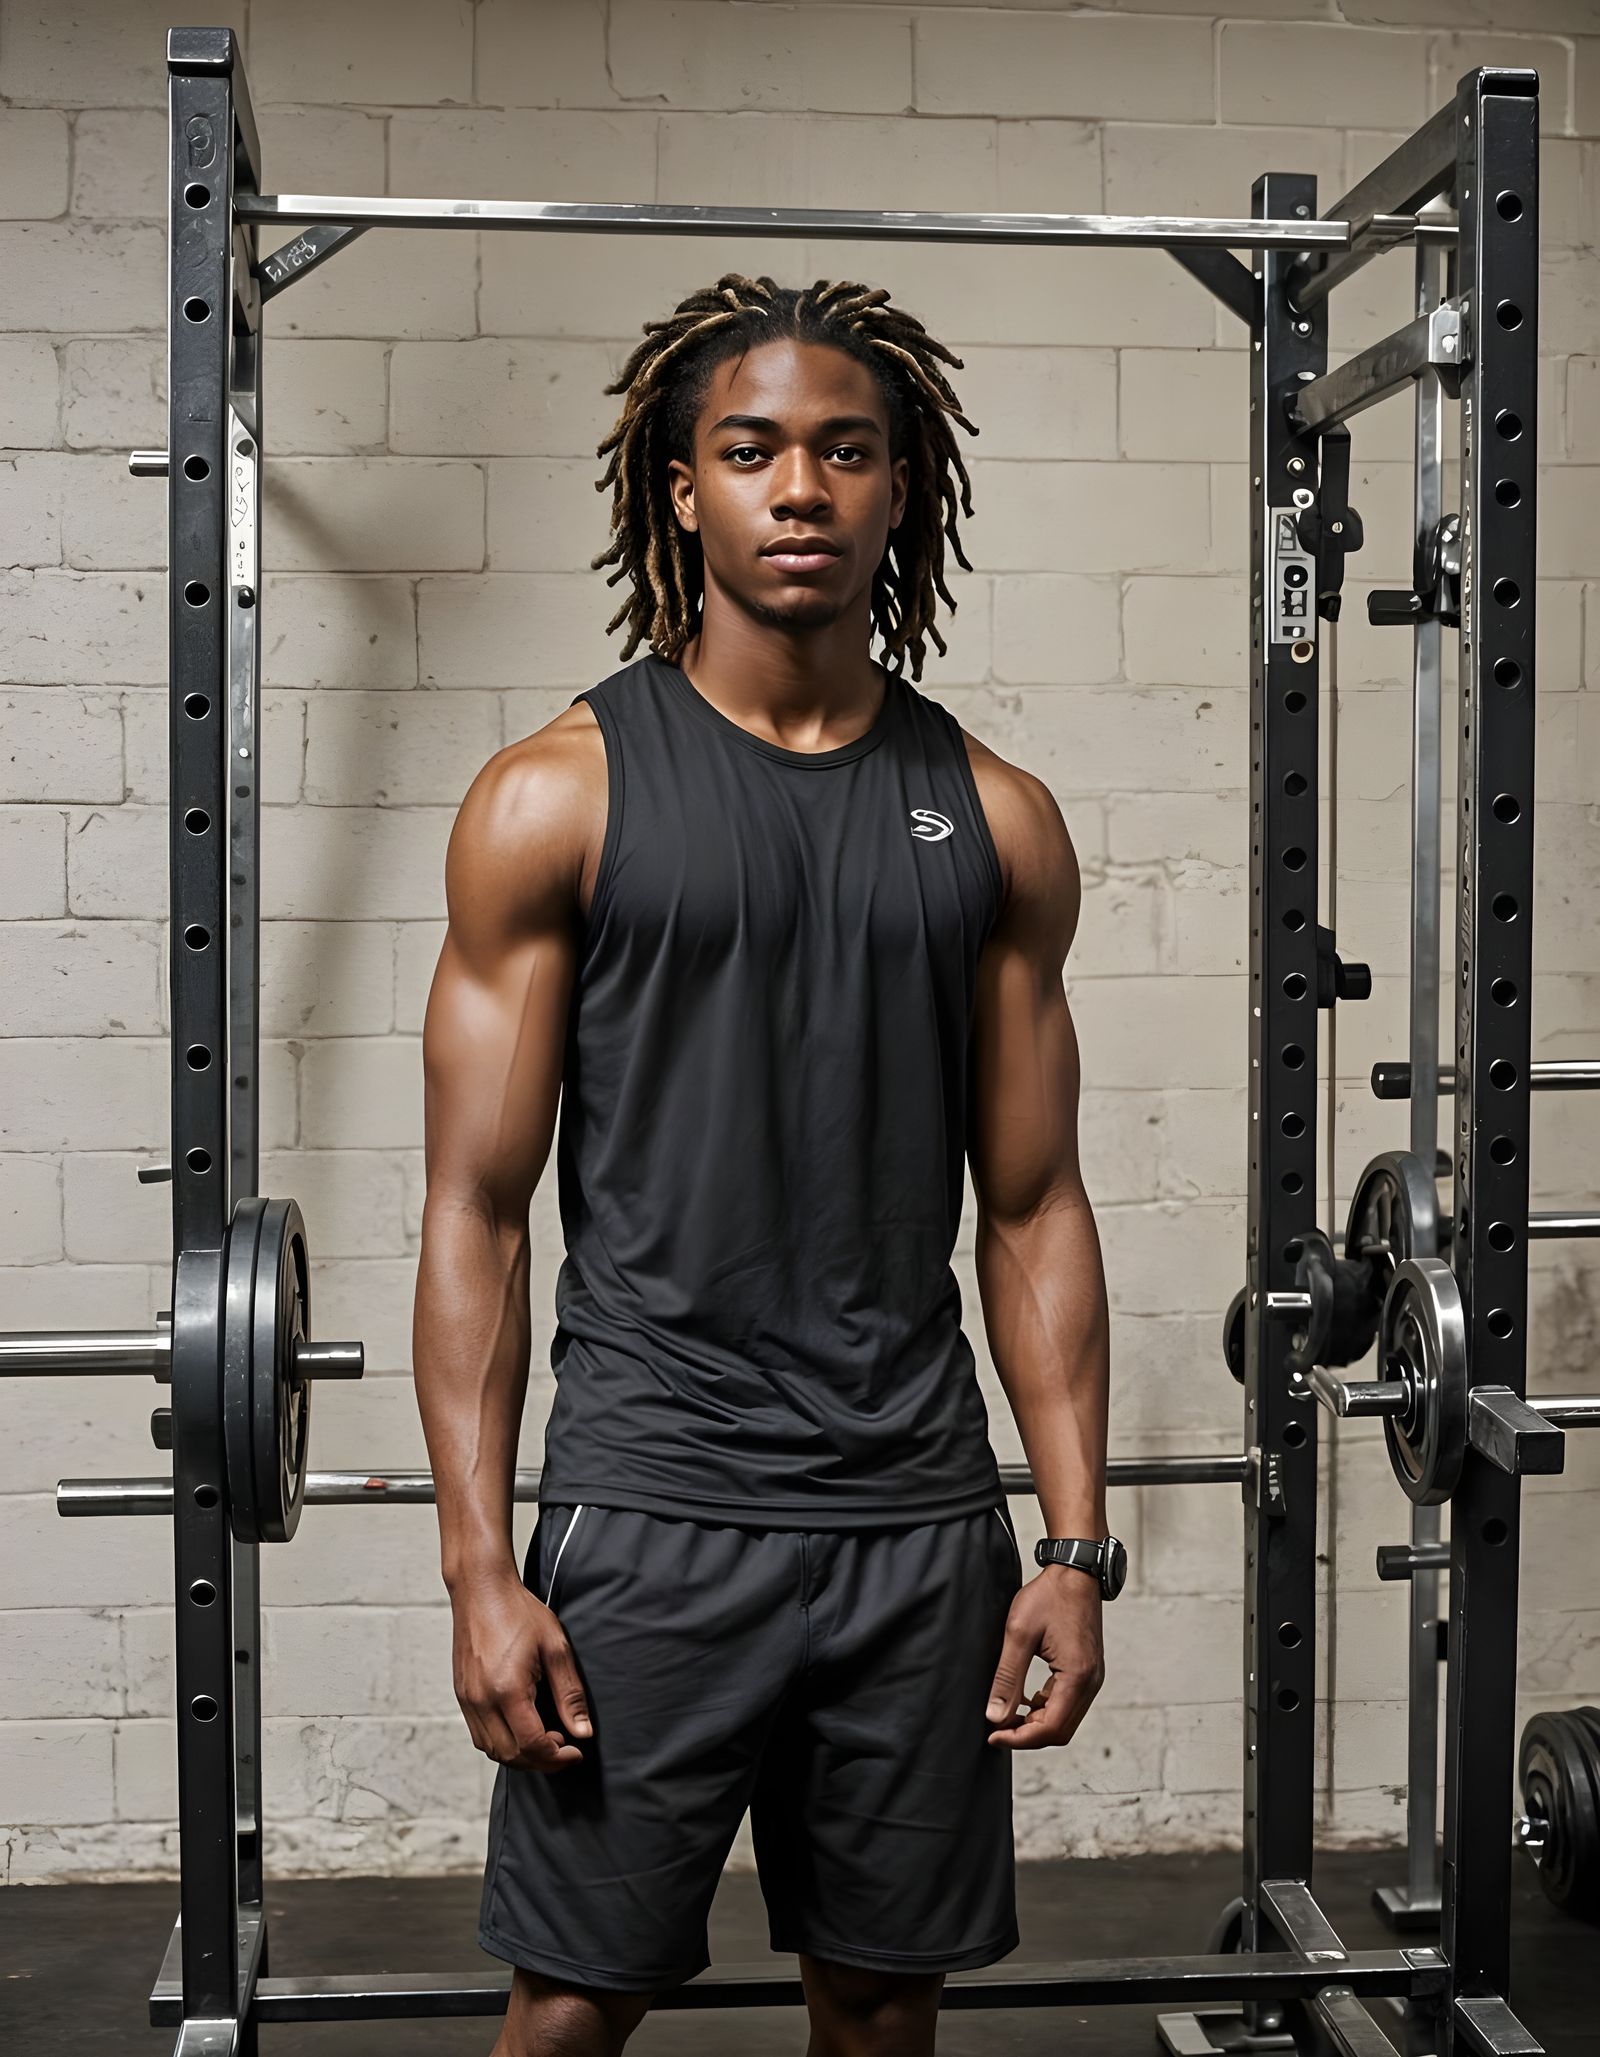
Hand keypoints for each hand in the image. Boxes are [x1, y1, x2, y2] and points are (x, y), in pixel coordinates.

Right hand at [449, 1567, 592, 1770]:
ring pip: (492, 1750)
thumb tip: (583, 1732)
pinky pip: (480, 1735)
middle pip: (510, 1755)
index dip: (557, 1757)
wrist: (481, 1590)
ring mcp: (467, 1699)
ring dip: (520, 1755)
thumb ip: (570, 1694)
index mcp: (507, 1690)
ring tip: (545, 1740)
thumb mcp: (556, 1648)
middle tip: (564, 1749)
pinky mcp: (461, 1695)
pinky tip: (522, 1728)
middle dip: (541, 1761)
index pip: (532, 1745)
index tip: (575, 1752)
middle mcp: (481, 1700)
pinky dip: (502, 1742)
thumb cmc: (519, 1612)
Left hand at [984, 1563, 1105, 1748]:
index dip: (1019, 1738)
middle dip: (1027, 1735)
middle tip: (997, 1727)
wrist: (1076, 1572)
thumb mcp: (1019, 1633)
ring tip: (1008, 1714)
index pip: (1049, 1728)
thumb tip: (995, 1716)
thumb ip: (1007, 1677)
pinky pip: (1069, 1704)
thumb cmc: (1049, 1596)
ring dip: (1036, 1724)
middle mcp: (1090, 1683)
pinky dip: (1047, 1710)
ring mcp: (1092, 1678)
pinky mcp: (1088, 1672)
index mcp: (1077, 1676)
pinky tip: (1027, 1700)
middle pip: (1060, 1731)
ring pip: (1065, 1720)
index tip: (993, 1734)